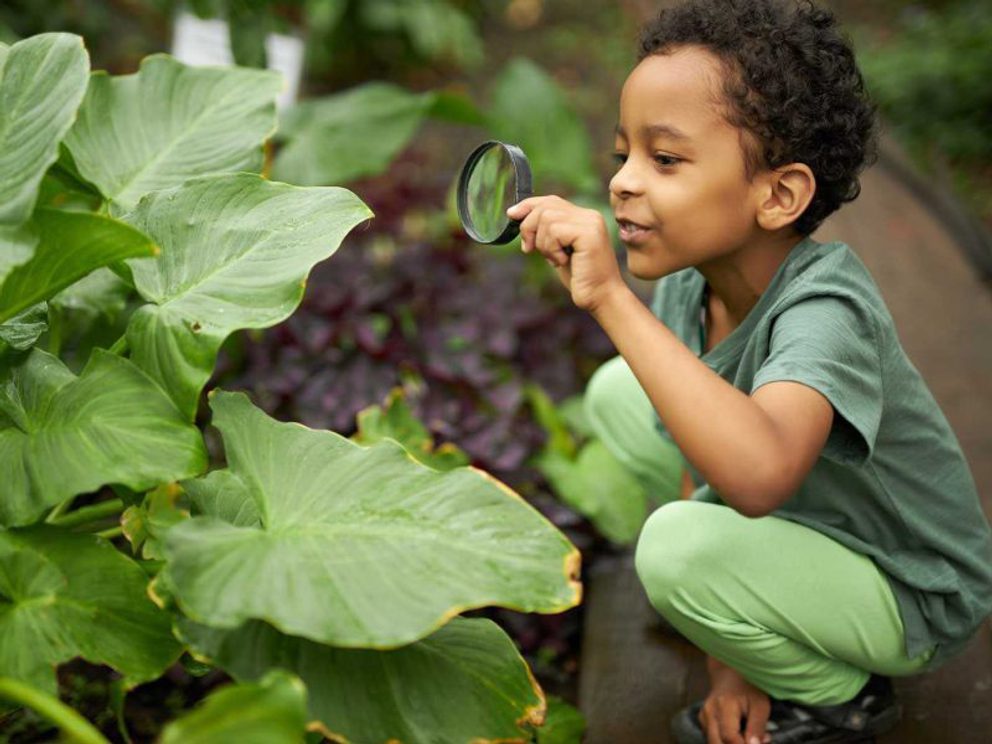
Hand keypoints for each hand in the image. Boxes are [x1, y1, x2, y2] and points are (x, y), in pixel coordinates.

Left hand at [506, 196, 622, 311]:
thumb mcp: (556, 250)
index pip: (550, 201)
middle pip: (545, 206)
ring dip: (543, 243)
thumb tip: (517, 215)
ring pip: (547, 218)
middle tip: (529, 249)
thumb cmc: (579, 278)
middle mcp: (589, 215)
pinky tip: (563, 261)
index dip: (528, 206)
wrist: (600, 296)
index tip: (511, 214)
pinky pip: (555, 231)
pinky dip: (551, 249)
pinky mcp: (589, 234)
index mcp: (583, 217)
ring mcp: (590, 223)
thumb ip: (545, 232)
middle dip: (529, 228)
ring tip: (555, 259)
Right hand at [701, 659, 771, 743]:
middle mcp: (709, 712)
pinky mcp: (702, 720)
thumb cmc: (749, 686)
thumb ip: (757, 727)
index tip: (760, 743)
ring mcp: (703, 716)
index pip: (729, 737)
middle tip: (752, 741)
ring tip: (746, 737)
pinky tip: (738, 734)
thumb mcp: (760, 705)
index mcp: (723, 706)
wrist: (730, 672)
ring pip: (713, 742)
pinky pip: (712, 738)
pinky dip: (725, 741)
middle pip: (717, 743)